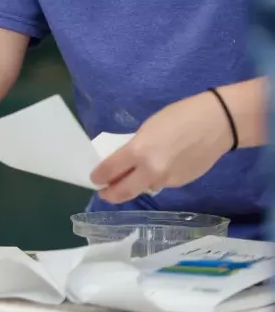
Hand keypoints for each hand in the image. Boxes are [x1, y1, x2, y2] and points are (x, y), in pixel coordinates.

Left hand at [90, 91, 235, 203]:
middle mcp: (151, 171)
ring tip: (129, 179)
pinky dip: (154, 179)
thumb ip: (134, 148)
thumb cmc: (179, 117)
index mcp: (139, 152)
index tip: (94, 178)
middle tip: (104, 192)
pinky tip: (158, 168)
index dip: (98, 176)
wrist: (217, 124)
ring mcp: (168, 180)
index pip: (109, 170)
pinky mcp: (182, 183)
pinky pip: (161, 184)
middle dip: (110, 194)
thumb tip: (124, 162)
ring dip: (134, 186)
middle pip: (123, 191)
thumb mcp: (147, 129)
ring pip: (144, 188)